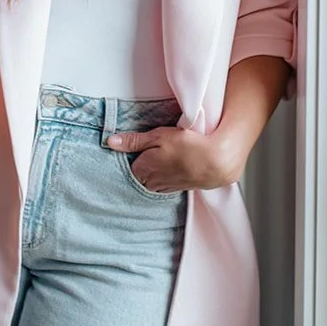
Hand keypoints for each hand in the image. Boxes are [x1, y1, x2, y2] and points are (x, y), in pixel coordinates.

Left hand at [106, 126, 244, 192]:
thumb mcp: (158, 136)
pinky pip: (163, 183)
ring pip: (150, 179)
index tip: (139, 144)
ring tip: (165, 156)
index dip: (131, 152)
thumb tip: (110, 141)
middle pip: (137, 172)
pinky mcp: (176, 189)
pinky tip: (173, 165)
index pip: (126, 163)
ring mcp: (163, 188)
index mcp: (141, 170)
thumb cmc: (187, 146)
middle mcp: (149, 183)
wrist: (216, 162)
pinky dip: (165, 175)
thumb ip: (133, 141)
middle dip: (141, 162)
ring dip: (153, 169)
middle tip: (153, 148)